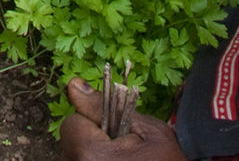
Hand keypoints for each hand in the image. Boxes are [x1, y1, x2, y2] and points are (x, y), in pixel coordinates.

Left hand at [58, 77, 181, 160]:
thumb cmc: (168, 159)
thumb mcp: (145, 128)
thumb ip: (105, 106)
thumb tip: (74, 85)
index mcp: (90, 154)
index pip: (72, 123)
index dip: (95, 121)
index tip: (117, 133)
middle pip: (70, 143)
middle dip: (90, 139)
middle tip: (121, 149)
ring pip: (74, 156)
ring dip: (90, 153)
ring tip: (120, 160)